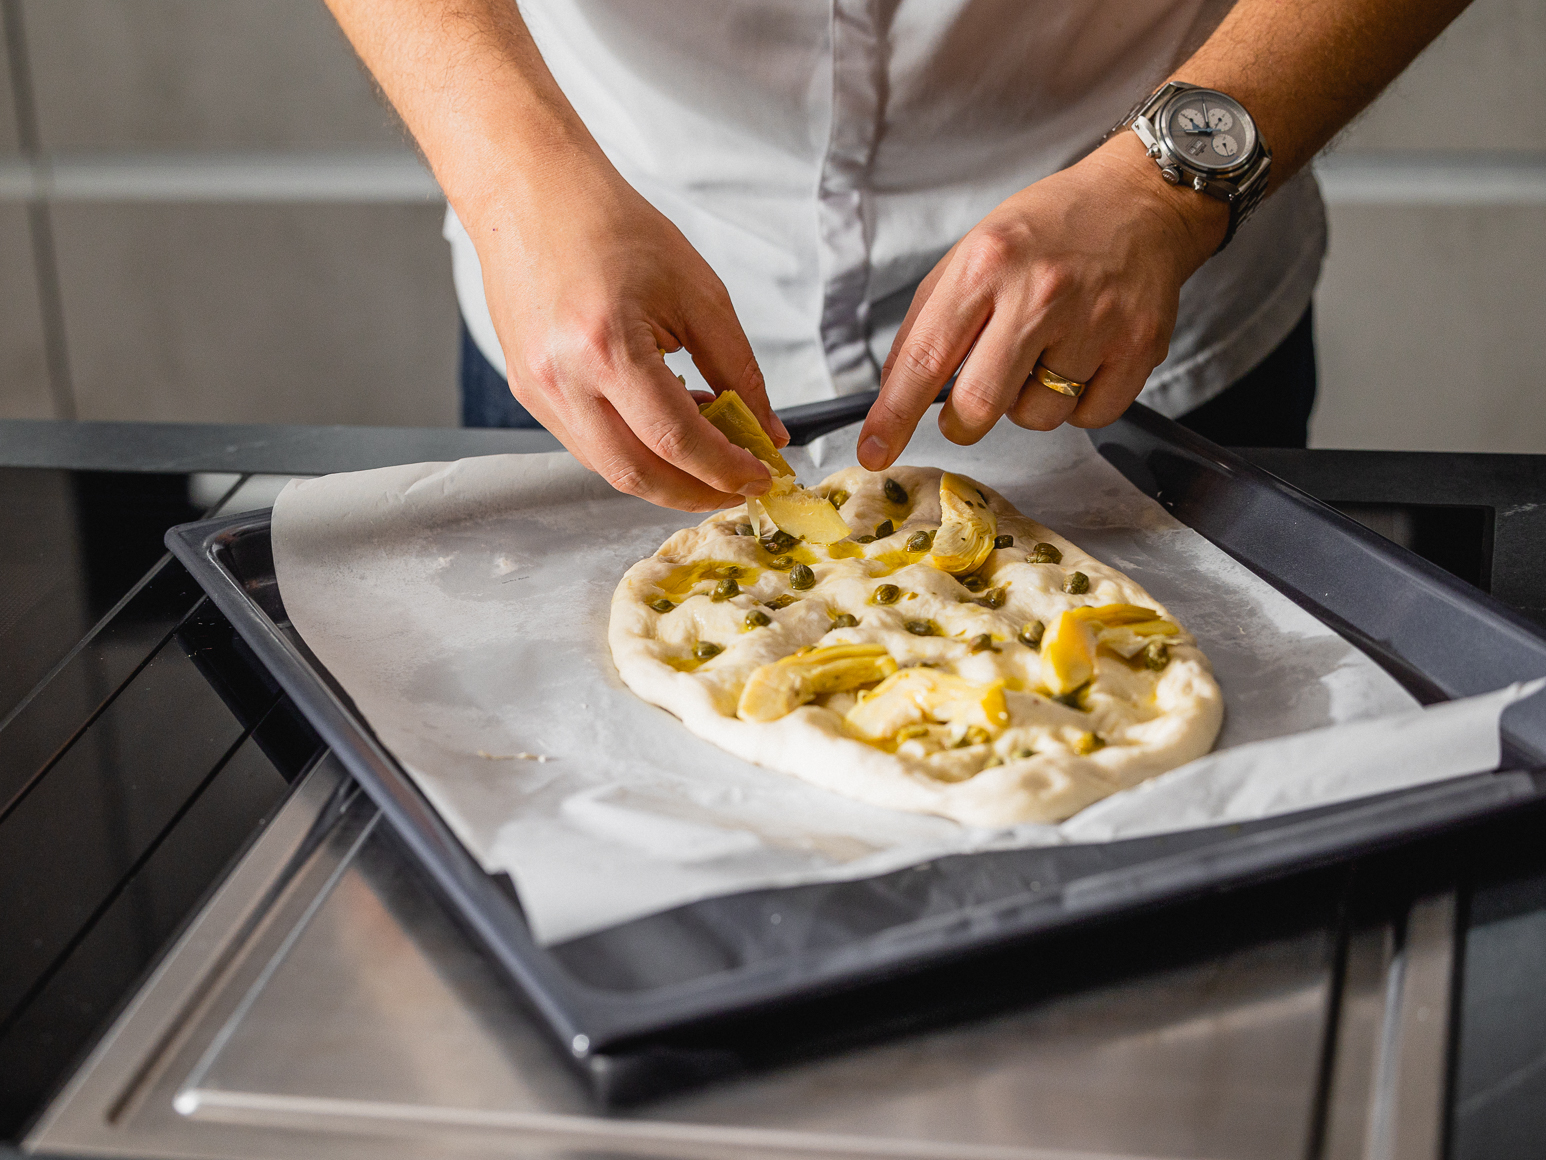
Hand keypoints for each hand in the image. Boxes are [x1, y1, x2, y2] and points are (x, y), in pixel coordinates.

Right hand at [468, 155, 787, 510]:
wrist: (532, 194)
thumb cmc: (610, 226)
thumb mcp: (698, 292)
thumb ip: (738, 368)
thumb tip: (767, 430)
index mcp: (607, 348)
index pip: (676, 441)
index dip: (724, 469)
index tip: (759, 476)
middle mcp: (563, 379)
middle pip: (637, 474)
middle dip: (695, 492)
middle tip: (736, 486)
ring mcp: (538, 391)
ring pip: (608, 468)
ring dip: (664, 477)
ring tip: (706, 457)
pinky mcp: (528, 391)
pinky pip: (586, 444)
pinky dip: (631, 450)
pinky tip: (663, 430)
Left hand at [856, 134, 1226, 469]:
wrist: (1141, 201)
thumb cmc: (1050, 229)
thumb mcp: (973, 251)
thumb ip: (928, 322)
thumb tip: (894, 391)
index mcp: (986, 265)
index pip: (924, 359)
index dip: (893, 417)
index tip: (873, 452)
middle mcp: (1039, 293)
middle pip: (980, 406)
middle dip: (963, 422)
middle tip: (969, 405)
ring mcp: (1094, 322)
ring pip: (1038, 417)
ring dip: (1029, 404)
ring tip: (1044, 355)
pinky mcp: (1139, 347)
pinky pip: (1090, 417)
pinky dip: (1078, 404)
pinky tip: (1083, 359)